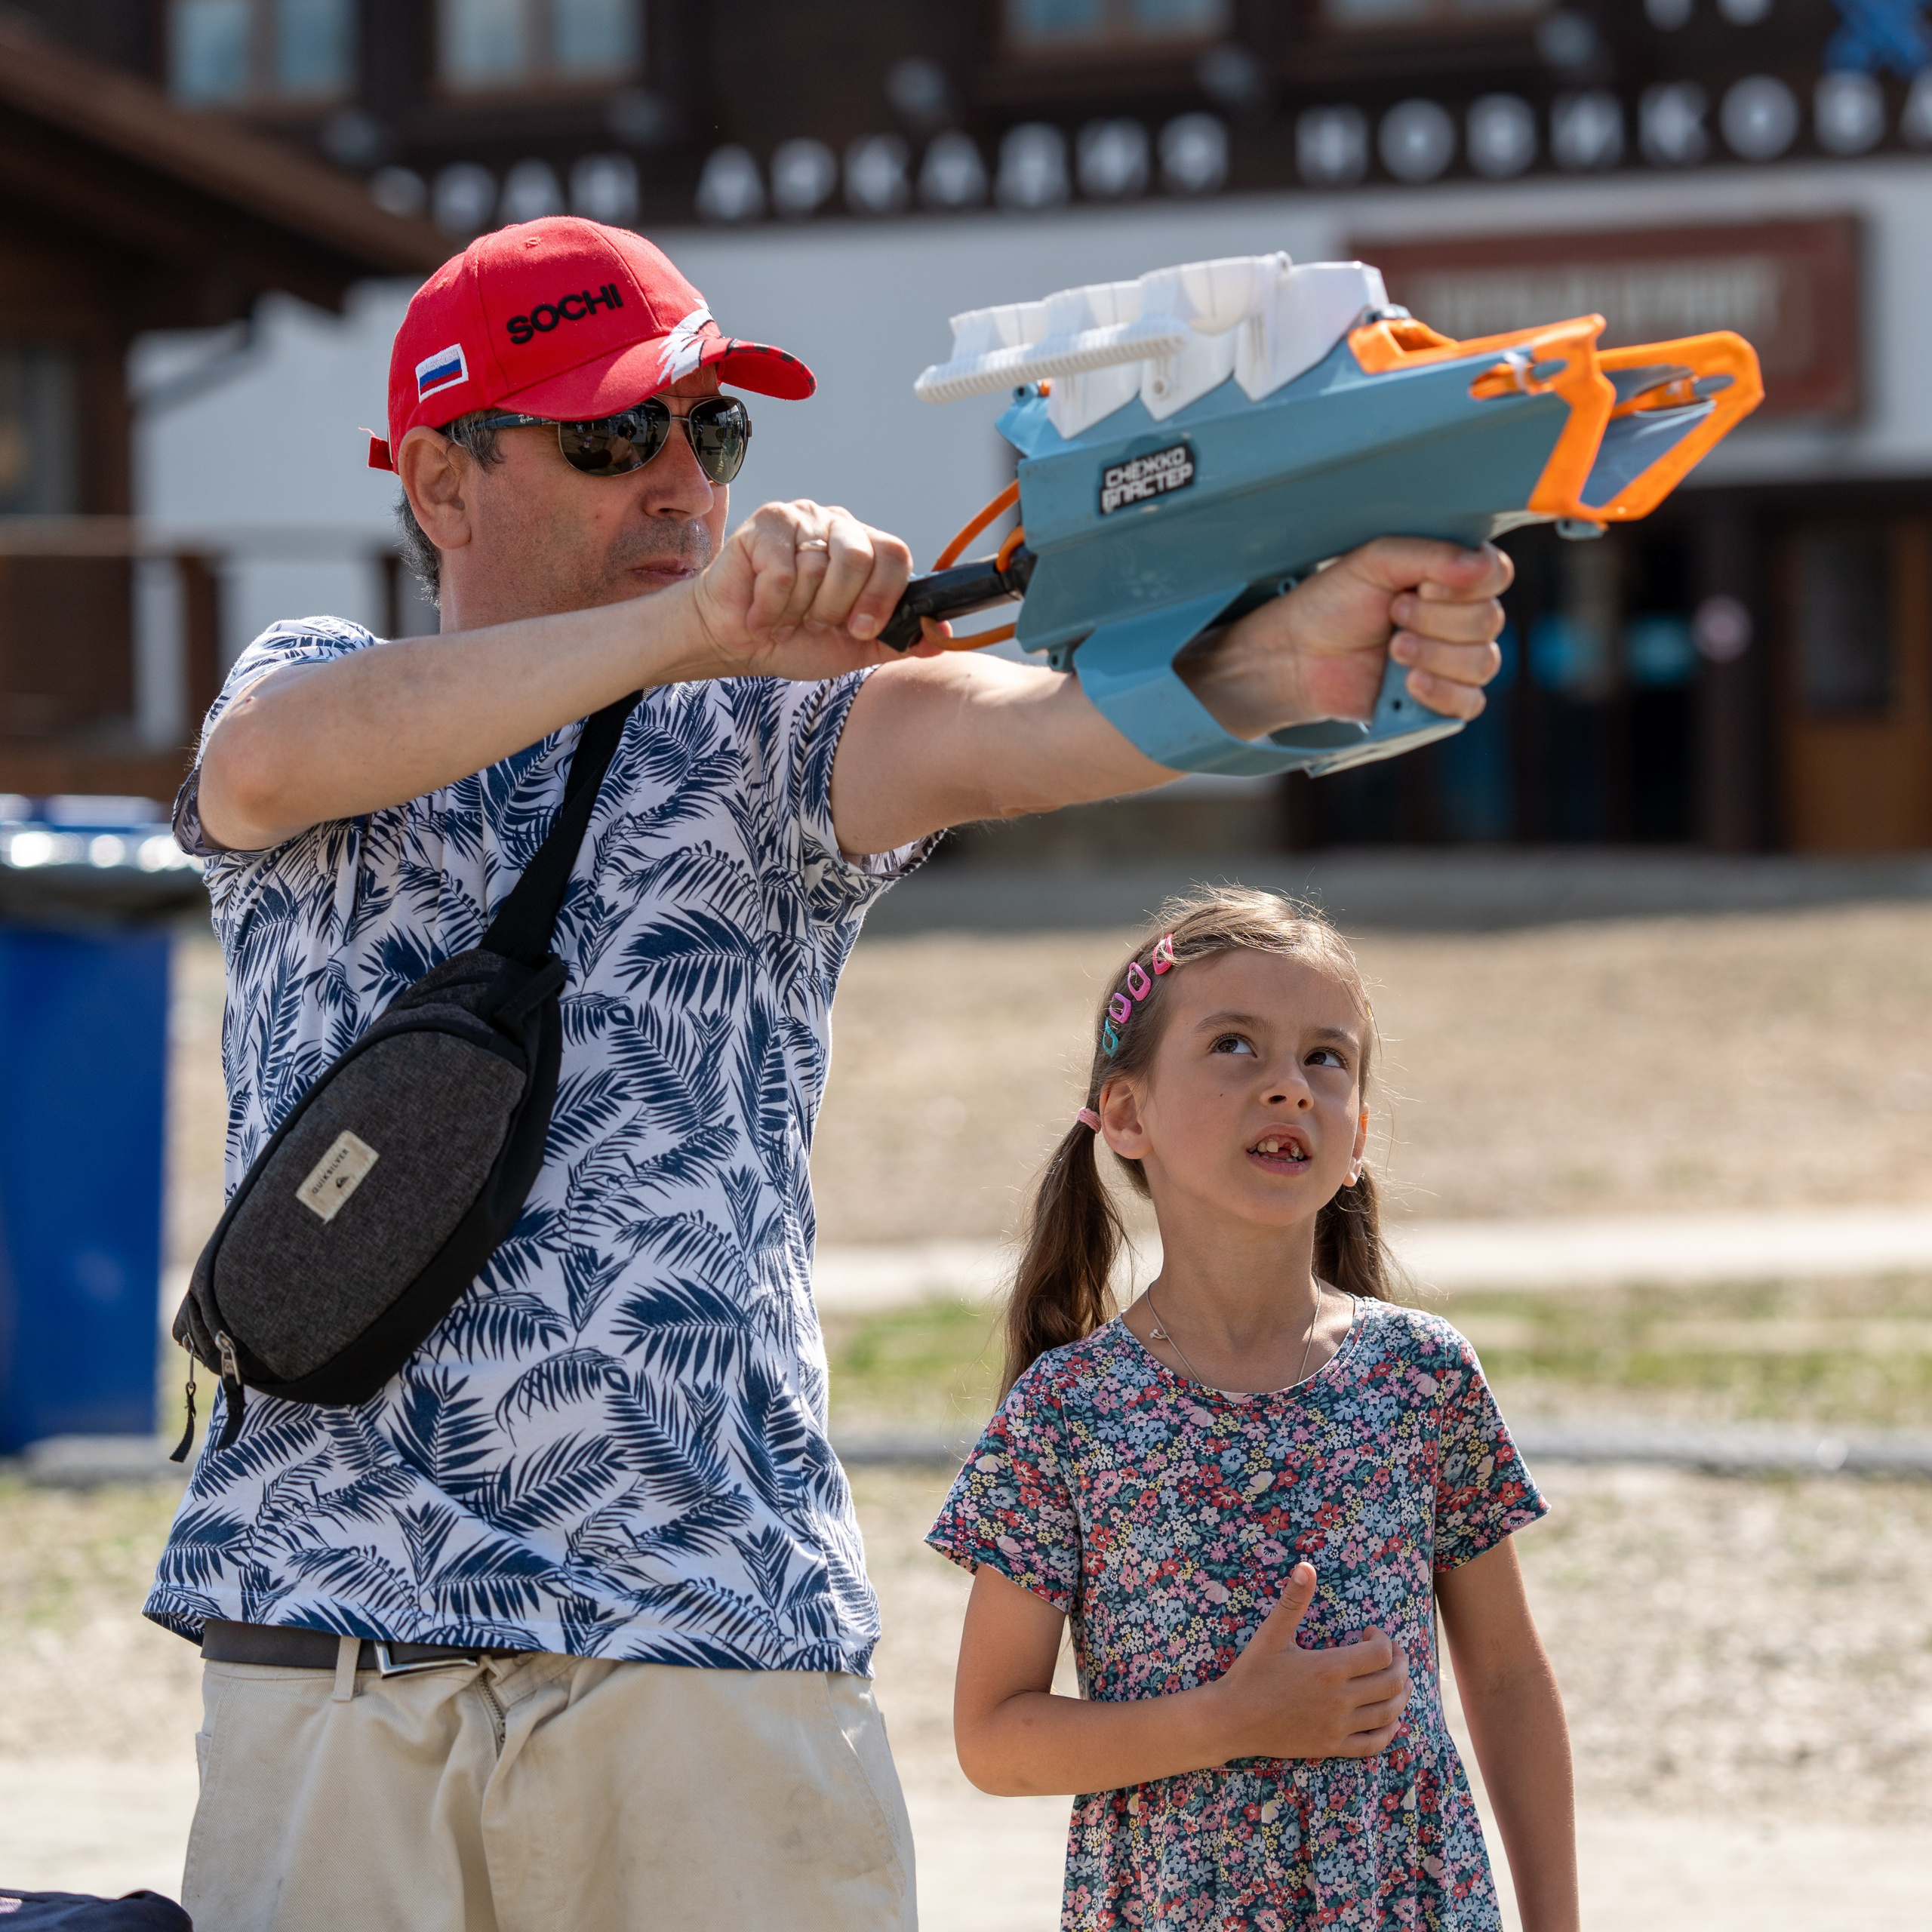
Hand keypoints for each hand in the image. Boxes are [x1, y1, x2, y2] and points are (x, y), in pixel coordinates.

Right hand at [687, 499, 944, 679]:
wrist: (735, 643)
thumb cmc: (792, 639)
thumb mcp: (853, 649)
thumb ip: (897, 640)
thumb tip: (943, 639)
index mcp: (865, 550)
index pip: (895, 555)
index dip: (883, 596)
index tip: (860, 629)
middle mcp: (838, 527)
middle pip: (860, 558)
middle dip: (836, 606)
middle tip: (813, 622)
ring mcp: (803, 518)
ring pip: (818, 568)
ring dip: (797, 609)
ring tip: (783, 614)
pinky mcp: (767, 522)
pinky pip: (783, 572)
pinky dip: (770, 606)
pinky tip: (760, 611)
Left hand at [1189, 537, 1511, 737]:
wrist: (1298, 656)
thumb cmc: (1334, 603)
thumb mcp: (1376, 561)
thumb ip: (1430, 555)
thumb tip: (1478, 566)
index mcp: (1453, 578)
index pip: (1496, 575)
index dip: (1464, 584)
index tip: (1420, 585)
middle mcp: (1463, 618)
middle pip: (1489, 620)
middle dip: (1435, 619)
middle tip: (1392, 614)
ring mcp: (1455, 661)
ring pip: (1483, 663)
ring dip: (1434, 654)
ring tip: (1392, 649)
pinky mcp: (1442, 701)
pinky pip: (1470, 704)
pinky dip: (1441, 692)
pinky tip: (1409, 683)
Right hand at [1207, 1561, 1410, 1760]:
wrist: (1232, 1720)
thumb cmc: (1251, 1674)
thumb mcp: (1271, 1634)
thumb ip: (1293, 1601)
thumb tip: (1306, 1566)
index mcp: (1329, 1669)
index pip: (1380, 1654)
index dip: (1384, 1640)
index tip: (1370, 1632)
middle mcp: (1340, 1699)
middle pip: (1391, 1683)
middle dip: (1401, 1665)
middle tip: (1395, 1655)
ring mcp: (1338, 1726)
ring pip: (1388, 1713)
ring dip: (1402, 1696)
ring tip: (1402, 1683)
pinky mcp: (1332, 1747)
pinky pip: (1373, 1743)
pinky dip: (1389, 1730)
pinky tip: (1389, 1718)